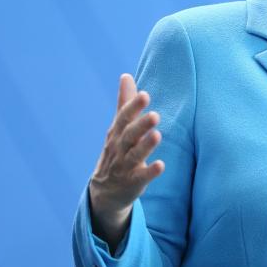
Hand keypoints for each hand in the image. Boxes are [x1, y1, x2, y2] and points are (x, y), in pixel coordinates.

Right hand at [89, 74, 164, 247]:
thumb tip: (126, 75)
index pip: (123, 118)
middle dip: (140, 125)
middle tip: (154, 114)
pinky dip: (150, 172)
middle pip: (129, 135)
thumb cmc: (117, 151)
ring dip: (145, 146)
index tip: (144, 95)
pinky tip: (161, 165)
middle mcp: (119, 148)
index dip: (133, 107)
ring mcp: (124, 166)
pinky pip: (141, 177)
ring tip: (158, 135)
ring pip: (134, 155)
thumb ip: (124, 103)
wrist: (105, 190)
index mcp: (117, 133)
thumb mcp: (118, 128)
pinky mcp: (133, 182)